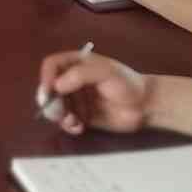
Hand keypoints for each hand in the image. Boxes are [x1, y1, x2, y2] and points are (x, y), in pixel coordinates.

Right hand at [36, 50, 151, 136]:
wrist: (145, 106)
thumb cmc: (127, 84)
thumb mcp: (105, 72)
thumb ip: (80, 75)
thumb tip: (56, 86)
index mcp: (76, 63)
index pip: (52, 65)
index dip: (46, 77)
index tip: (49, 93)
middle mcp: (72, 80)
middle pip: (49, 88)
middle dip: (51, 102)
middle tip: (59, 113)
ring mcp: (76, 99)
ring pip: (55, 107)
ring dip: (59, 116)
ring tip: (73, 122)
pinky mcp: (81, 116)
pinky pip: (66, 122)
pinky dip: (68, 125)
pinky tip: (79, 127)